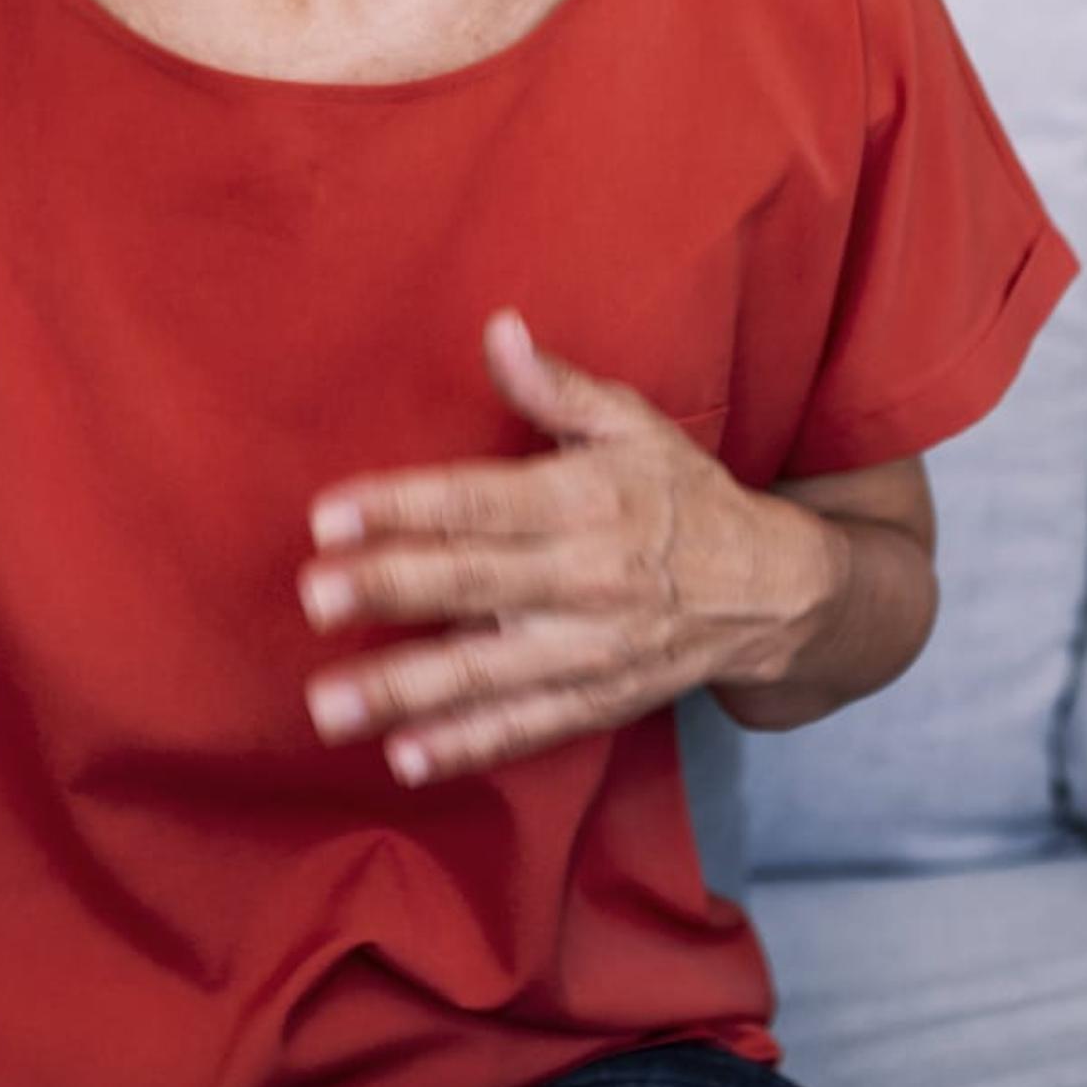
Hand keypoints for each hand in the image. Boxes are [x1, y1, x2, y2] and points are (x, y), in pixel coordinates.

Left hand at [296, 308, 847, 785]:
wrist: (772, 592)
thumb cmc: (683, 496)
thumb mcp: (634, 425)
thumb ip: (557, 387)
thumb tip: (498, 329)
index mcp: (585, 501)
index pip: (480, 503)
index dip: (403, 505)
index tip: (328, 514)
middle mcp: (585, 578)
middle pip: (473, 584)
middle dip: (391, 590)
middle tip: (315, 596)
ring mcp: (590, 650)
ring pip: (487, 673)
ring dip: (404, 690)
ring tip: (328, 705)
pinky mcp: (596, 701)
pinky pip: (525, 728)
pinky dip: (467, 747)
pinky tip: (404, 757)